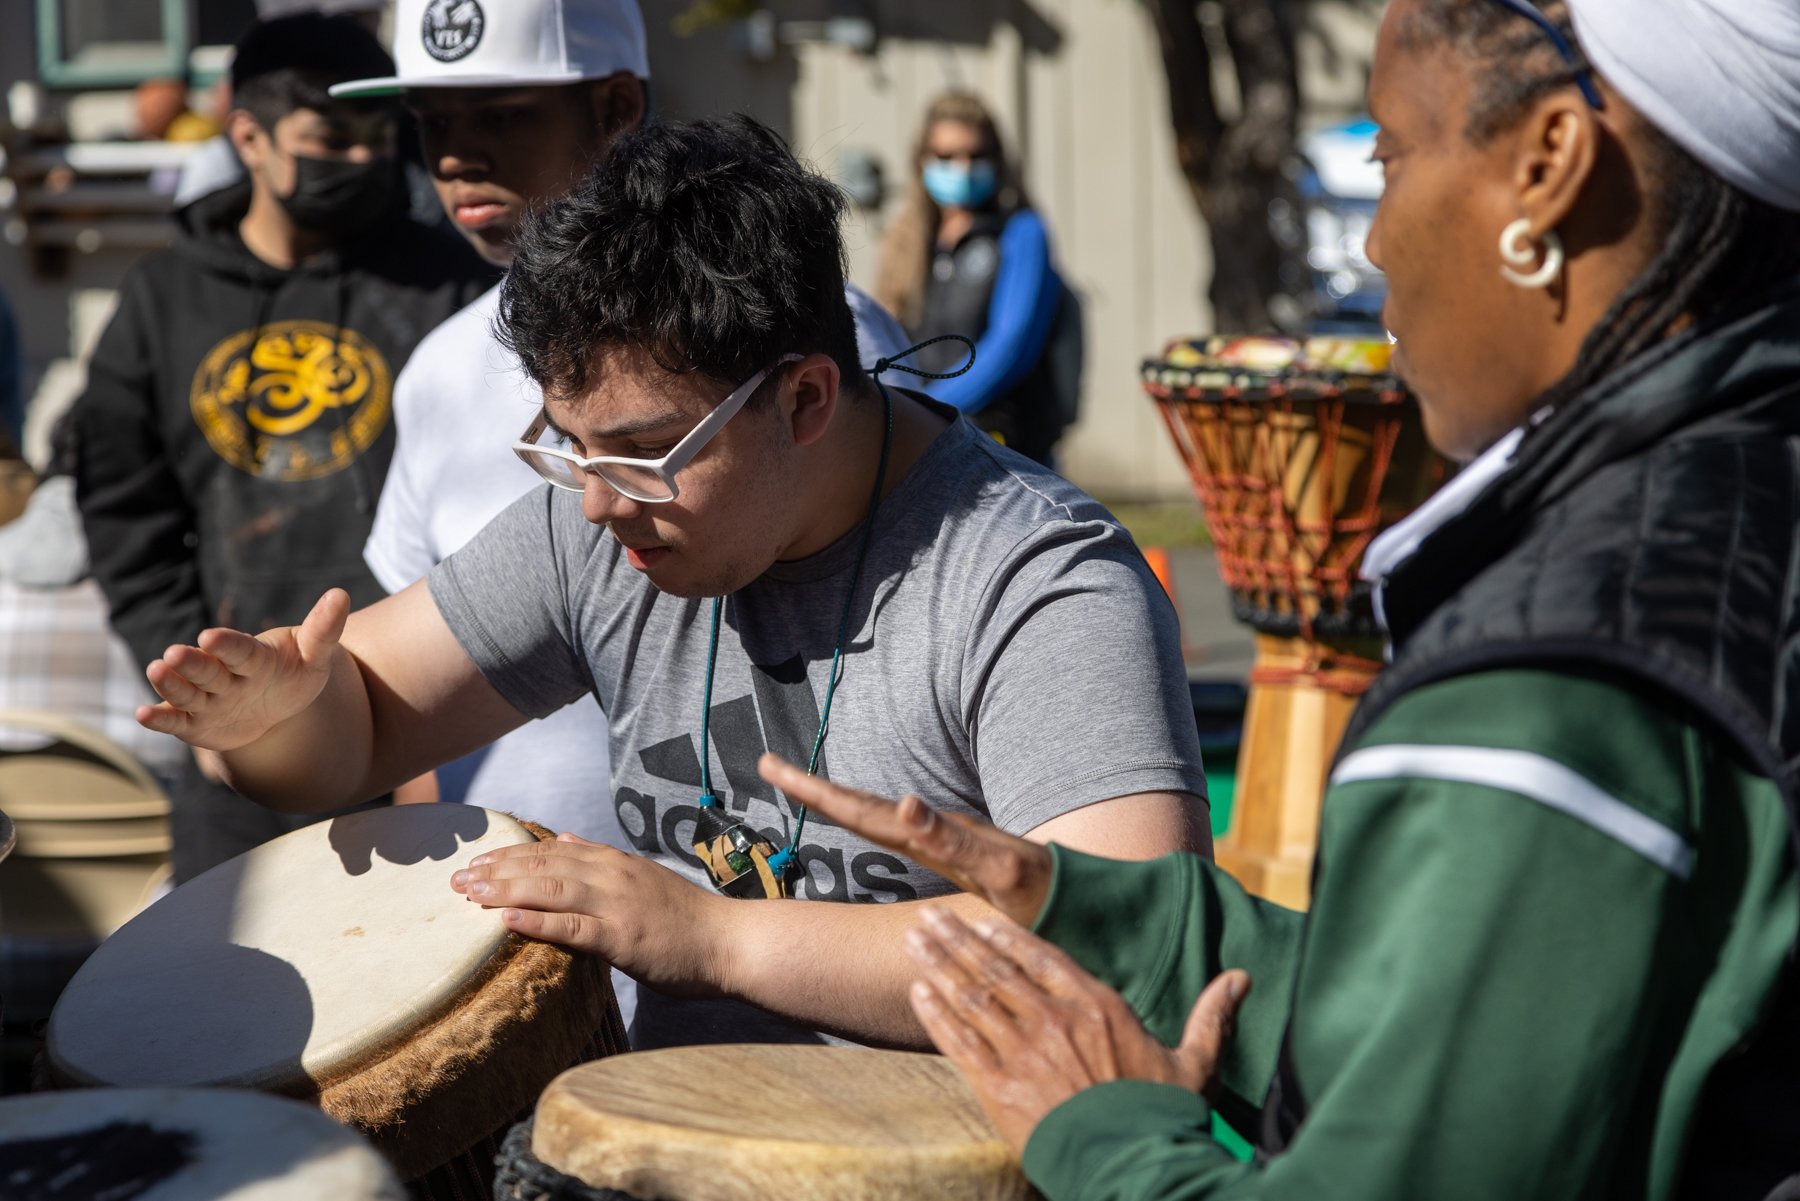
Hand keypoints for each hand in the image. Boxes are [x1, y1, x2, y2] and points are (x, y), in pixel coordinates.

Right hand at [138, 589, 349, 750]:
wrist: (278, 704)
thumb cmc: (294, 673)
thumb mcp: (315, 656)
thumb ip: (324, 629)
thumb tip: (341, 594)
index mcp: (253, 657)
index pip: (240, 650)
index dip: (228, 645)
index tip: (212, 636)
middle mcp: (225, 676)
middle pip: (207, 670)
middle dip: (192, 663)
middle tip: (174, 654)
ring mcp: (209, 700)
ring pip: (188, 692)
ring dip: (171, 684)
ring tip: (156, 670)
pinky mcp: (196, 724)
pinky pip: (176, 722)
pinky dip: (160, 719)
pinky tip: (142, 714)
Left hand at [450, 833, 731, 997]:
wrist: (729, 942)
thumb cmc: (688, 919)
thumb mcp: (644, 877)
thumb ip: (604, 859)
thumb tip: (566, 837)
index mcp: (616, 862)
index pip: (553, 849)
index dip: (511, 853)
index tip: (477, 859)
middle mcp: (613, 875)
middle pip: (544, 864)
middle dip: (496, 869)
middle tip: (456, 877)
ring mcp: (618, 904)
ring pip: (550, 888)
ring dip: (504, 889)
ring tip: (468, 893)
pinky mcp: (622, 937)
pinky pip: (571, 927)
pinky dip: (535, 920)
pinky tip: (504, 919)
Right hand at [758, 754, 1052, 925]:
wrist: (1088, 899)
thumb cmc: (1046, 892)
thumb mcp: (1001, 870)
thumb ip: (954, 839)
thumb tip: (904, 801)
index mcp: (934, 836)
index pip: (862, 809)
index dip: (816, 792)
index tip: (774, 768)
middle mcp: (935, 832)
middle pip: (861, 804)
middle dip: (813, 786)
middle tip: (767, 762)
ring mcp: (943, 839)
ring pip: (876, 813)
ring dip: (835, 799)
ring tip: (798, 785)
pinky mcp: (955, 852)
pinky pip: (898, 831)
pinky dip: (867, 819)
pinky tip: (861, 818)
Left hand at [905, 904, 1249, 1154]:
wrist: (1133, 1166)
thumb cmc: (1163, 1116)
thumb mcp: (1195, 1063)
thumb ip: (1210, 1015)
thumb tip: (1241, 977)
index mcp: (1097, 1007)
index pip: (1042, 957)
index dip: (1006, 935)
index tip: (980, 917)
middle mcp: (1055, 1020)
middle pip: (996, 969)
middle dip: (958, 940)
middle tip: (928, 917)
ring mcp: (1024, 1051)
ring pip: (972, 996)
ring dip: (939, 965)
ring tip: (914, 942)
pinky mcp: (1000, 1086)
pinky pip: (960, 1041)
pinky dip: (935, 1013)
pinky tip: (917, 992)